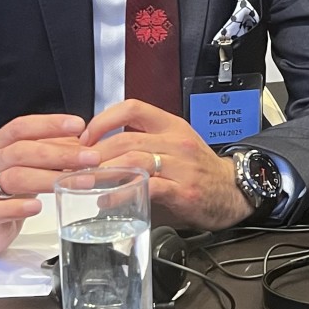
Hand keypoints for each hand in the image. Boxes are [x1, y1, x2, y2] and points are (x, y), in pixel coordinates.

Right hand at [0, 114, 88, 254]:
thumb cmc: (2, 189)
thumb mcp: (23, 166)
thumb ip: (47, 153)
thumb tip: (83, 142)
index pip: (22, 127)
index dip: (50, 124)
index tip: (78, 125)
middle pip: (22, 151)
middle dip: (60, 153)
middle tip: (91, 158)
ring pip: (13, 178)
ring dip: (49, 179)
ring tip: (79, 181)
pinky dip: (17, 208)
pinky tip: (37, 207)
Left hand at [76, 100, 253, 229]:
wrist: (234, 191)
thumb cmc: (199, 171)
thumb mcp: (174, 147)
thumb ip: (143, 147)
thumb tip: (98, 157)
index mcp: (171, 125)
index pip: (132, 108)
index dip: (103, 120)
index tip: (84, 137)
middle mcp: (175, 141)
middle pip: (125, 139)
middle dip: (94, 154)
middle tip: (74, 167)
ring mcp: (181, 165)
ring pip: (133, 160)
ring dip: (103, 172)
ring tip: (84, 183)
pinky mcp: (184, 190)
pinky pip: (147, 187)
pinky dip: (122, 193)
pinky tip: (107, 200)